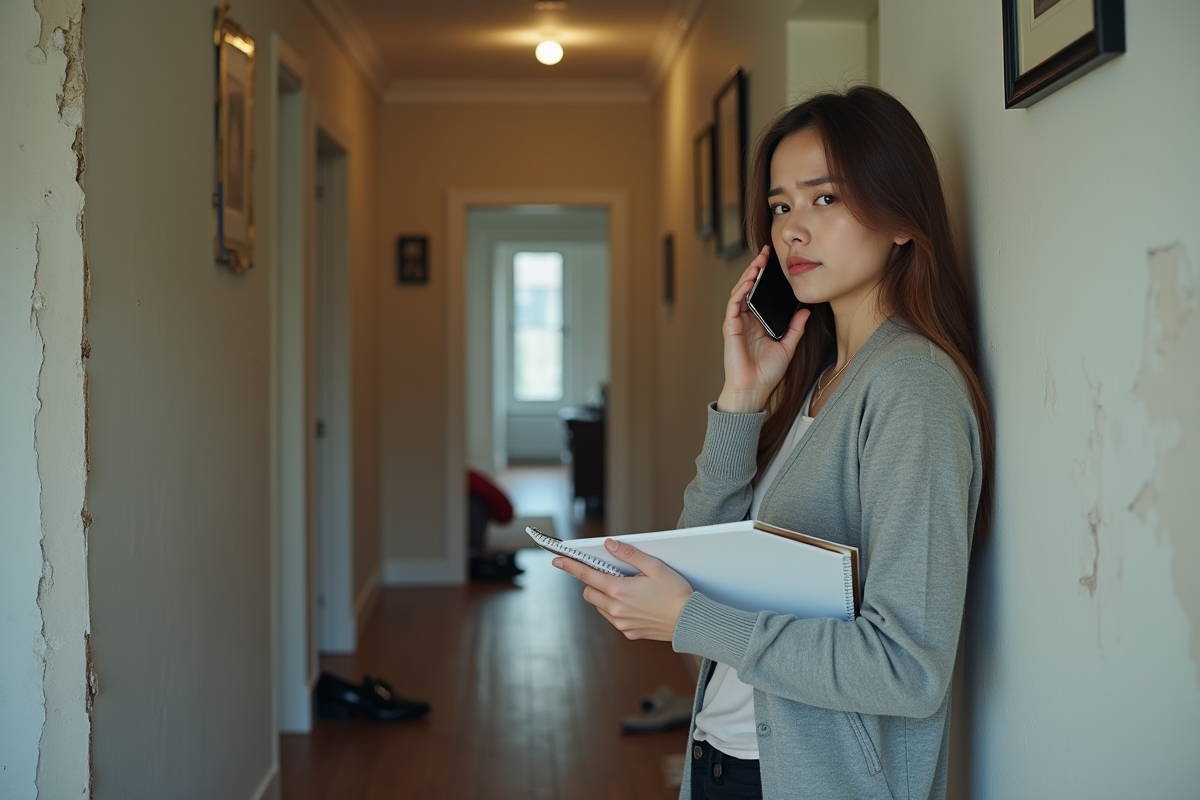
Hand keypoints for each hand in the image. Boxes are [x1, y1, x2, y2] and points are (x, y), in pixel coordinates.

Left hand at [552, 539, 692, 641]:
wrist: (690, 622)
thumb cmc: (676, 593)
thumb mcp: (655, 567)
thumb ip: (630, 555)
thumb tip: (610, 545)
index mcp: (619, 590)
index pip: (587, 575)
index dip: (571, 566)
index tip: (557, 560)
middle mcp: (616, 609)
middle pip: (589, 592)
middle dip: (592, 582)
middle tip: (608, 573)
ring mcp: (621, 623)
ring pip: (600, 606)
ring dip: (604, 595)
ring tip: (626, 588)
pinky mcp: (629, 632)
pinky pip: (613, 618)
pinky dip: (616, 608)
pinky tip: (634, 603)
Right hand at [717, 246, 810, 412]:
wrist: (754, 390)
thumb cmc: (767, 373)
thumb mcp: (788, 346)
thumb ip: (796, 328)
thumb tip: (806, 310)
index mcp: (758, 323)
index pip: (762, 294)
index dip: (767, 278)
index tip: (776, 264)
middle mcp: (746, 320)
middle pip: (750, 289)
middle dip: (756, 269)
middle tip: (766, 254)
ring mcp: (737, 323)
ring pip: (740, 292)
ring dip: (748, 276)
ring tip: (758, 262)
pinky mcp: (731, 327)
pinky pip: (734, 305)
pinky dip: (740, 291)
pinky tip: (749, 281)